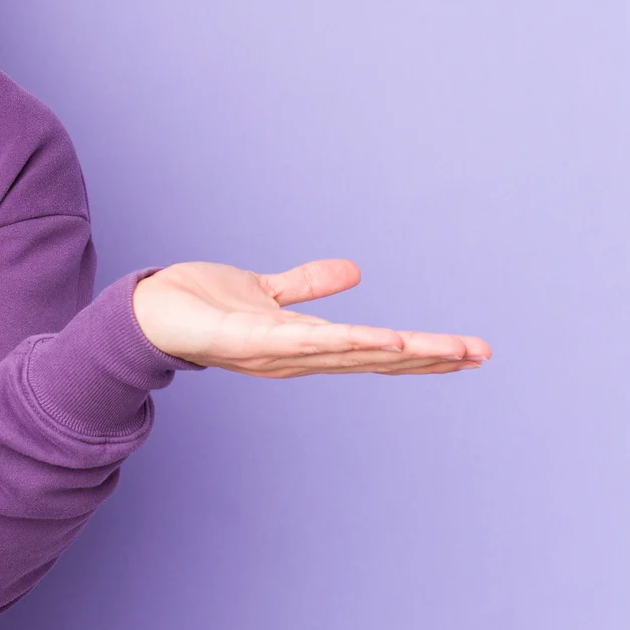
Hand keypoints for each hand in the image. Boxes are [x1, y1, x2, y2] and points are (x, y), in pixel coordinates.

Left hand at [130, 259, 490, 376]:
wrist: (147, 313)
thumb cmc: (202, 307)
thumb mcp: (266, 293)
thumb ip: (306, 285)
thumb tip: (355, 271)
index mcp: (307, 346)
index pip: (375, 351)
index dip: (421, 352)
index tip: (468, 352)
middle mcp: (298, 357)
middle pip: (375, 358)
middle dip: (429, 357)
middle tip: (482, 355)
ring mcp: (276, 352)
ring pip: (350, 353)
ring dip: (401, 352)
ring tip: (449, 351)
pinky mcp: (250, 340)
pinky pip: (305, 342)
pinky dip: (346, 342)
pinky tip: (383, 339)